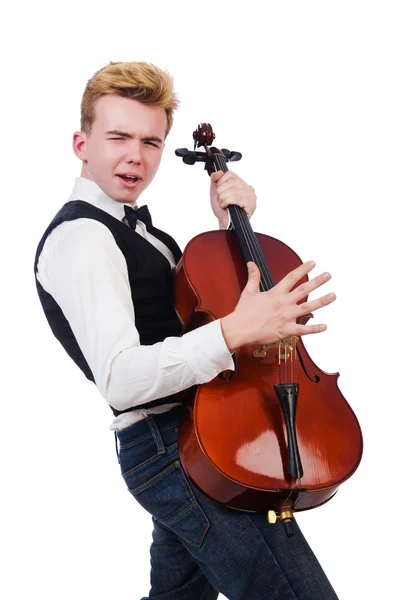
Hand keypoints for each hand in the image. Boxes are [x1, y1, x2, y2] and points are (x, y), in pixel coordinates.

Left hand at [210, 170, 256, 228]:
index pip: (230, 174)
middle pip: (231, 182)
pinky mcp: (251, 204)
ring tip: (224, 204)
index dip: (221, 182)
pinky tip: (228, 207)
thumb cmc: (223, 210)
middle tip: (221, 200)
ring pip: (232, 190)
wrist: (225, 223)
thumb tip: (218, 172)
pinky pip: (236, 198)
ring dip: (223, 199)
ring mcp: (251, 196)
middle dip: (221, 192)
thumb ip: (215, 180)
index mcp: (241, 184)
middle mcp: (248, 189)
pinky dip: (227, 202)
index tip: (219, 191)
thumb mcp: (215, 192)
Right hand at [221, 261, 335, 351]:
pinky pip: (303, 330)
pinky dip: (315, 328)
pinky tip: (325, 326)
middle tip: (328, 275)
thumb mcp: (249, 291)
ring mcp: (286, 317)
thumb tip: (251, 263)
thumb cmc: (243, 312)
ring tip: (333, 296)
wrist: (239, 329)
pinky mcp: (286, 330)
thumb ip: (253, 276)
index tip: (313, 263)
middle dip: (317, 282)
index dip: (303, 269)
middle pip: (304, 290)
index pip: (292, 277)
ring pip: (308, 308)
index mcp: (275, 293)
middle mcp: (283, 303)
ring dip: (322, 301)